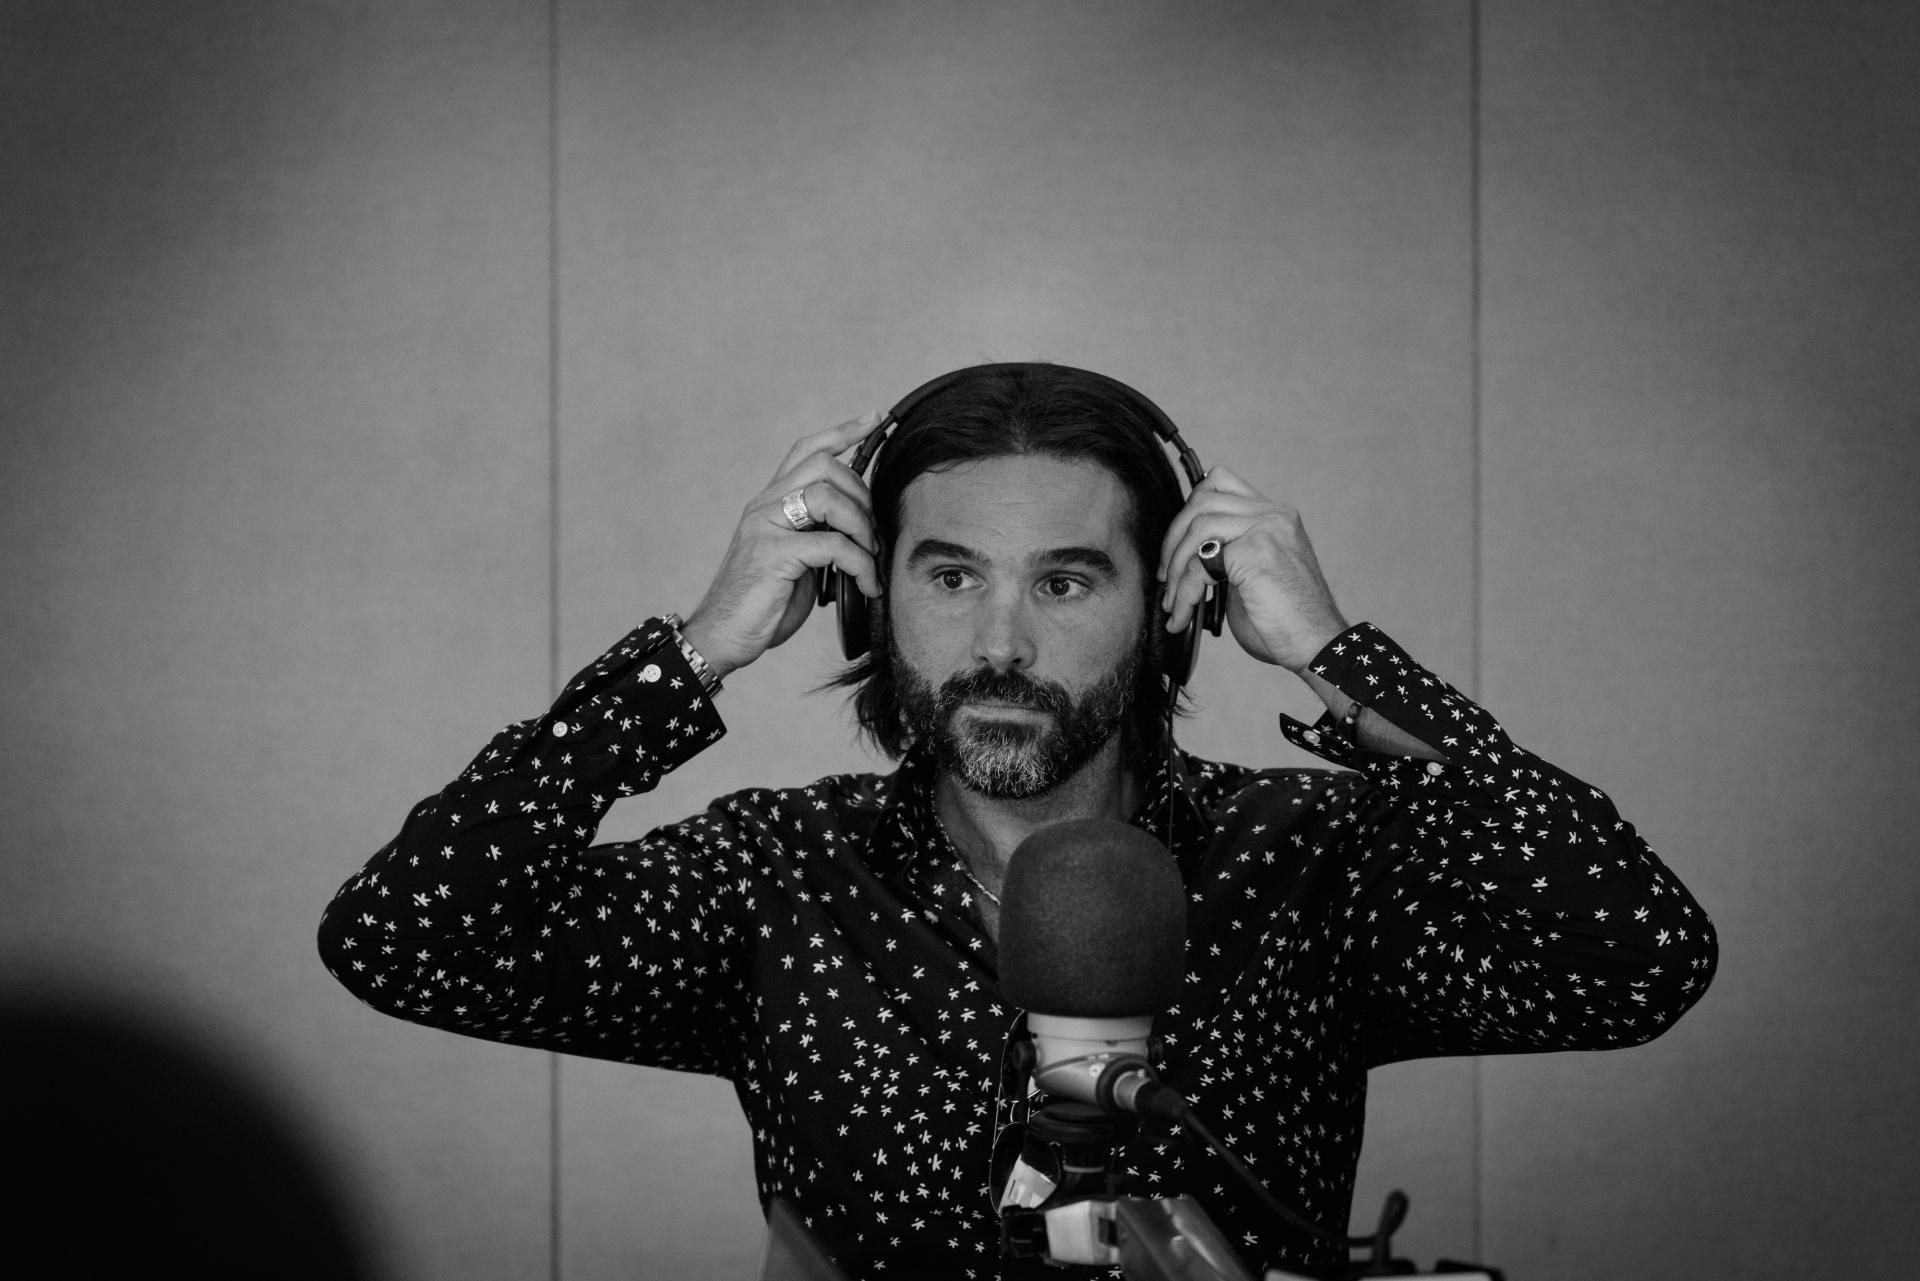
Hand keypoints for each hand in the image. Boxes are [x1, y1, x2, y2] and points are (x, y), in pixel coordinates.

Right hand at [682, 412, 885, 678]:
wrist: (723, 637)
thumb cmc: (763, 603)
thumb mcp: (797, 560)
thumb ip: (819, 534)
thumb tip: (864, 529)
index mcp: (771, 502)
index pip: (807, 449)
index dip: (844, 430)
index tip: (876, 417)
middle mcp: (765, 505)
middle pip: (825, 464)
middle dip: (863, 493)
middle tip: (874, 533)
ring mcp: (766, 526)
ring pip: (829, 495)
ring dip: (863, 527)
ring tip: (872, 558)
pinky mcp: (774, 553)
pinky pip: (834, 544)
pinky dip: (861, 564)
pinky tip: (867, 585)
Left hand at [1156, 466, 1348, 672]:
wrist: (1317, 646)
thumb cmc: (1287, 621)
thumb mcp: (1256, 574)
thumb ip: (1229, 553)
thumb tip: (1185, 556)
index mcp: (1275, 516)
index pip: (1220, 482)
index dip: (1189, 510)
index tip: (1177, 547)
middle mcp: (1273, 515)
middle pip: (1203, 500)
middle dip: (1173, 538)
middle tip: (1167, 576)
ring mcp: (1267, 529)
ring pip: (1198, 527)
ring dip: (1176, 568)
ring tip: (1173, 600)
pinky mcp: (1256, 552)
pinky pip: (1200, 564)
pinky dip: (1184, 593)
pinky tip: (1183, 615)